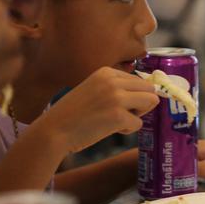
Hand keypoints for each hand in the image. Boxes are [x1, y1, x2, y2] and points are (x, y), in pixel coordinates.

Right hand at [34, 67, 159, 154]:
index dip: (134, 96)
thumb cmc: (73, 115)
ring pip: (151, 102)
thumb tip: (151, 93)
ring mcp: (117, 97)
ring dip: (138, 115)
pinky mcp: (119, 116)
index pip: (139, 80)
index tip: (118, 105)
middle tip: (124, 114)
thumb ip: (116, 88)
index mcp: (106, 72)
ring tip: (117, 120)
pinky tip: (109, 129)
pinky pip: (139, 123)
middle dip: (142, 104)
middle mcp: (113, 81)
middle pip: (150, 89)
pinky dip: (128, 130)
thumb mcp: (94, 90)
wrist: (53, 131)